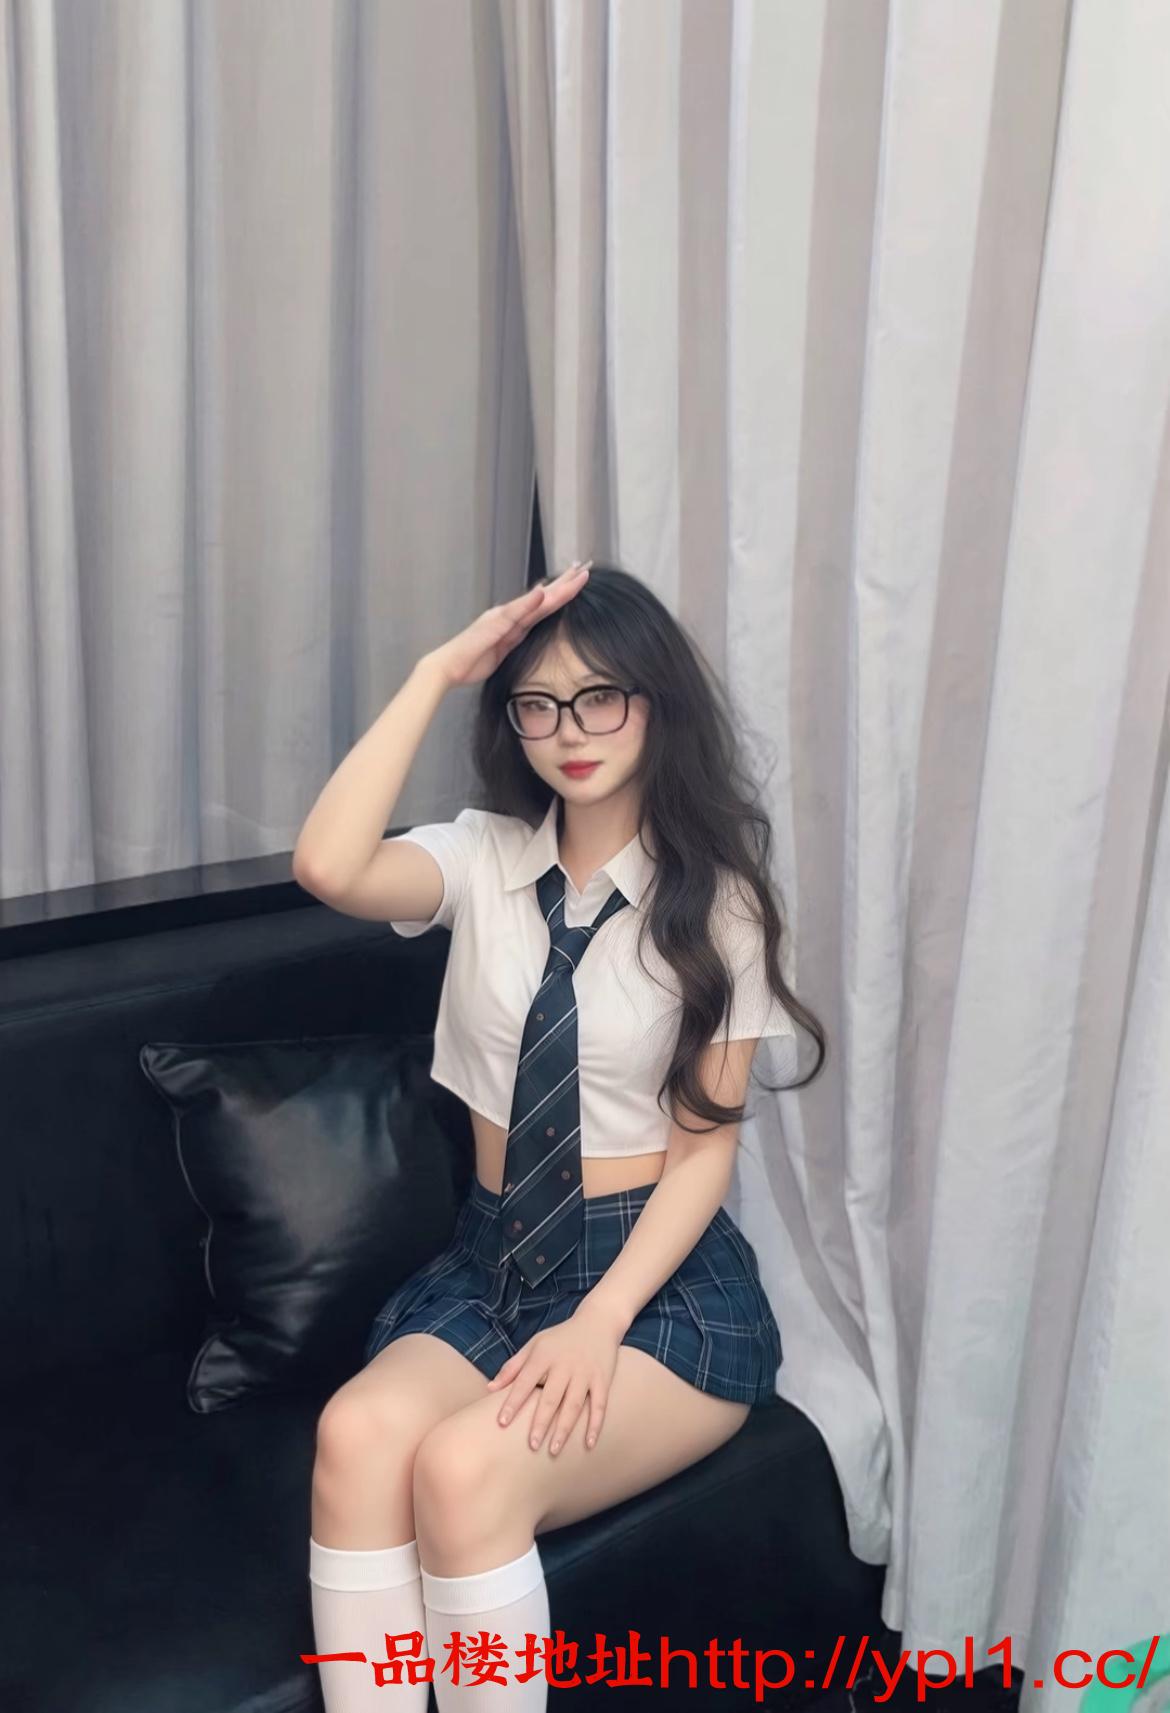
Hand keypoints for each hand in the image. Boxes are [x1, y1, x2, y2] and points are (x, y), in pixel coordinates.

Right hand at [427, 560, 592, 690]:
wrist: (449, 667)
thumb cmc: (473, 661)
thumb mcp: (503, 650)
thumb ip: (517, 636)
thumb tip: (531, 626)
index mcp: (514, 621)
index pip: (544, 604)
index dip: (563, 592)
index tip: (580, 580)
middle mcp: (509, 613)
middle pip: (544, 596)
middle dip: (566, 582)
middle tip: (586, 567)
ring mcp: (502, 616)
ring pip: (536, 600)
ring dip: (557, 587)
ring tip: (576, 575)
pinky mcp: (494, 624)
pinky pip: (515, 613)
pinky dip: (529, 602)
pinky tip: (543, 592)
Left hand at [486, 1300, 622, 1454]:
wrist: (598, 1321)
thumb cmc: (560, 1338)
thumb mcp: (534, 1345)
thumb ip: (512, 1367)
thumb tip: (489, 1389)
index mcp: (543, 1356)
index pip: (524, 1382)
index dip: (513, 1402)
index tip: (501, 1422)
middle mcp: (564, 1365)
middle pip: (550, 1397)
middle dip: (540, 1422)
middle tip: (532, 1446)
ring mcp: (585, 1372)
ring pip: (573, 1404)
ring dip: (564, 1429)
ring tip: (554, 1450)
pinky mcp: (602, 1378)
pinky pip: (599, 1405)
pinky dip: (595, 1424)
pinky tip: (588, 1444)